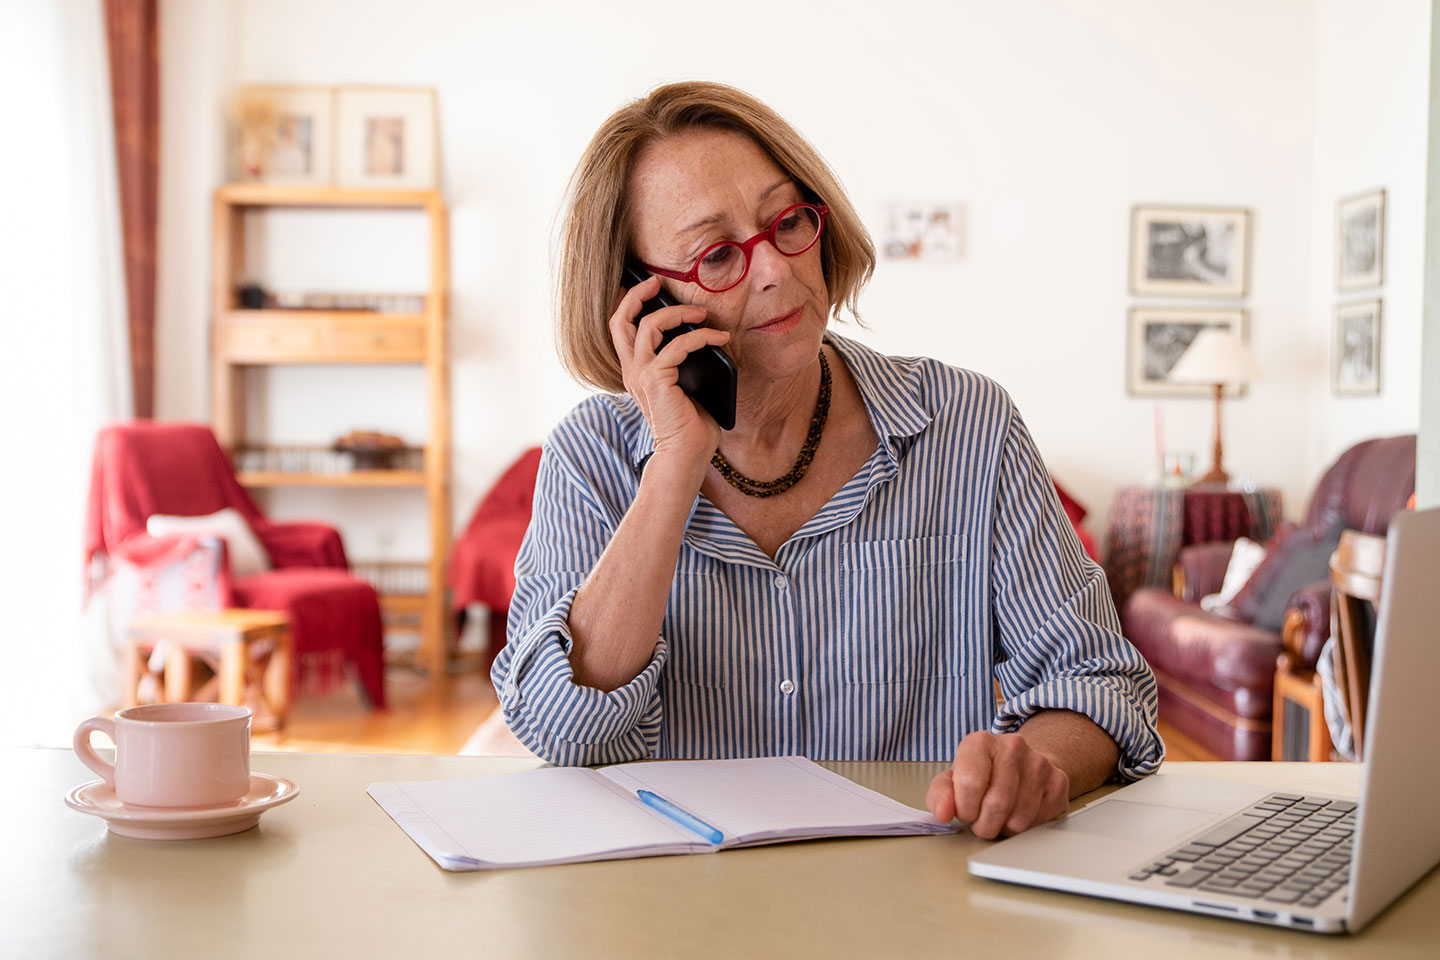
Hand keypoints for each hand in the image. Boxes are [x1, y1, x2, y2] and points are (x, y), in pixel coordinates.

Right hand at [607, 276, 730, 470]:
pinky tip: (719, 337)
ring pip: (648, 325)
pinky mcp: (657, 380)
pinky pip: (679, 345)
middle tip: (657, 282)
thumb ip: (682, 361)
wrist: (686, 454)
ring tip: (701, 313)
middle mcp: (632, 371)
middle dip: (637, 295)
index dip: (628, 303)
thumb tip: (702, 331)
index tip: (648, 287)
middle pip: (620, 320)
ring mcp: (642, 375)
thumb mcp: (684, 384)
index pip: (619, 329)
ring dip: (677, 312)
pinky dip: (702, 336)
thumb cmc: (690, 424)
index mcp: (635, 371)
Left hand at [925, 730, 1069, 838]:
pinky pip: (1040, 821)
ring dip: (1005, 828)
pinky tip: (1019, 813)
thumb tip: (943, 812)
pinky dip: (1026, 828)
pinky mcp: (1058, 781)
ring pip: (1019, 818)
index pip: (970, 784)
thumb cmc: (982, 775)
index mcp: (979, 742)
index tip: (965, 812)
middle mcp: (1012, 746)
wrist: (1021, 764)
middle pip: (996, 804)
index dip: (965, 809)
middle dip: (984, 824)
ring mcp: (1038, 763)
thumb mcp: (953, 780)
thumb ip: (940, 795)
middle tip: (982, 821)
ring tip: (1000, 817)